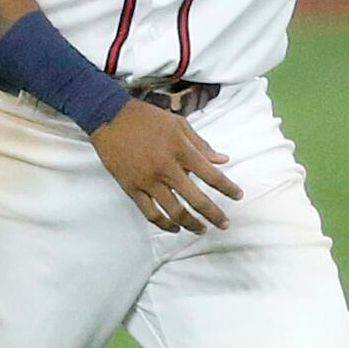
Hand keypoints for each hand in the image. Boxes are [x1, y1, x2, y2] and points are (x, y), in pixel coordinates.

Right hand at [90, 101, 243, 233]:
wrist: (110, 117)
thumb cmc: (147, 118)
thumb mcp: (178, 124)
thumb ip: (201, 144)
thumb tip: (223, 159)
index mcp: (181, 150)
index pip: (211, 175)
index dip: (228, 188)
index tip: (238, 196)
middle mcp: (167, 169)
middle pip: (197, 200)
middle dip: (214, 215)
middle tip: (224, 224)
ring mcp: (148, 181)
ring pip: (174, 212)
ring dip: (192, 224)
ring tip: (201, 230)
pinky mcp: (132, 189)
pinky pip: (151, 213)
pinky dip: (164, 224)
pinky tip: (175, 227)